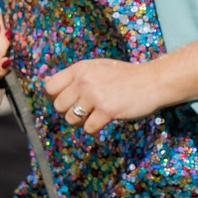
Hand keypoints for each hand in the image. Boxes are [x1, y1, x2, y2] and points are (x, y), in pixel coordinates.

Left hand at [43, 58, 164, 133]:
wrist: (152, 81)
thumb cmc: (125, 76)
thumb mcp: (97, 68)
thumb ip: (75, 76)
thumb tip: (46, 84)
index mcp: (80, 69)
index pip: (49, 87)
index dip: (55, 97)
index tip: (67, 101)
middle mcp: (84, 81)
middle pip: (58, 106)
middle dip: (69, 112)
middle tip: (86, 110)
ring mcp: (95, 95)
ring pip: (71, 119)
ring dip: (82, 121)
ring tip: (96, 114)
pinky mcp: (107, 110)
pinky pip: (88, 128)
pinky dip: (95, 128)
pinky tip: (106, 120)